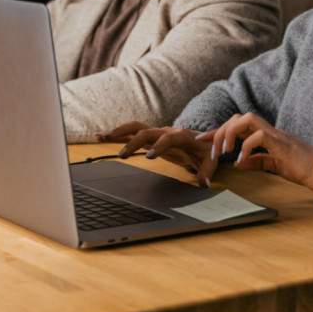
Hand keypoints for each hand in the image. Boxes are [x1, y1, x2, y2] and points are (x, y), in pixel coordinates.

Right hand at [97, 122, 216, 187]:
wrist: (202, 139)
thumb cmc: (206, 149)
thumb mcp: (211, 160)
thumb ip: (207, 171)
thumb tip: (203, 184)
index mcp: (181, 135)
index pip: (169, 137)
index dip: (159, 145)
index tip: (149, 156)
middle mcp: (166, 130)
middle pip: (147, 131)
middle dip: (134, 141)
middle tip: (123, 155)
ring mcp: (156, 133)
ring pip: (135, 128)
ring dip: (119, 132)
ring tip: (102, 137)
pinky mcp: (149, 137)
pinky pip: (131, 133)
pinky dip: (116, 135)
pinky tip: (101, 137)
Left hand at [197, 113, 312, 190]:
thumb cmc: (301, 168)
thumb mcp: (274, 165)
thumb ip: (257, 162)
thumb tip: (238, 163)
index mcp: (266, 135)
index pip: (238, 125)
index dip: (219, 131)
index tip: (203, 139)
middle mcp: (269, 130)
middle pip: (238, 117)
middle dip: (220, 130)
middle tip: (211, 149)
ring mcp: (275, 134)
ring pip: (246, 120)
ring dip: (230, 133)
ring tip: (224, 151)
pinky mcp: (281, 143)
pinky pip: (258, 137)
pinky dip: (246, 147)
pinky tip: (242, 160)